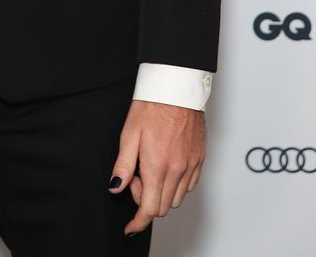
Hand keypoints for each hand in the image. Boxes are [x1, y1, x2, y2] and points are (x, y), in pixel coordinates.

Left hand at [108, 99, 205, 235]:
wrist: (176, 88)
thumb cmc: (151, 106)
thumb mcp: (129, 133)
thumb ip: (123, 164)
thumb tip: (115, 187)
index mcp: (157, 165)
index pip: (149, 208)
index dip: (138, 222)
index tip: (131, 226)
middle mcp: (177, 169)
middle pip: (162, 207)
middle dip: (146, 200)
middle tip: (136, 176)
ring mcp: (191, 165)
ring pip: (176, 199)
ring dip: (161, 193)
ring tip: (151, 167)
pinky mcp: (200, 159)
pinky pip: (189, 186)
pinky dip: (176, 185)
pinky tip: (166, 166)